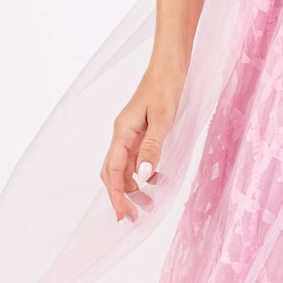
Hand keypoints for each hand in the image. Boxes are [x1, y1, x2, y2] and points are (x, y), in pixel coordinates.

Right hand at [100, 55, 185, 220]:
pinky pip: (136, 158)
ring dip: (132, 187)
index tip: (121, 215)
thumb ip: (153, 147)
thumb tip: (144, 176)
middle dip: (119, 196)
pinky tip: (157, 180)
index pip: (113, 170)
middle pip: (112, 172)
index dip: (115, 194)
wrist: (170, 64)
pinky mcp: (141, 131)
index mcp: (123, 132)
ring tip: (148, 204)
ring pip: (124, 167)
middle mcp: (122, 134)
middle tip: (133, 217)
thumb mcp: (163, 118)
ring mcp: (131, 133)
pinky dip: (143, 173)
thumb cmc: (165, 87)